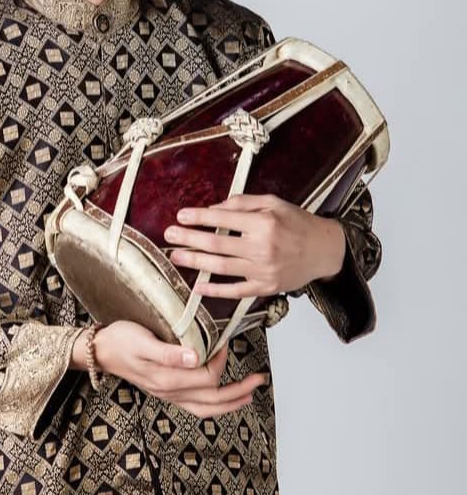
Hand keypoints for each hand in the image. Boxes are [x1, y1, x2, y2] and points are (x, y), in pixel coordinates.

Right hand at [73, 320, 267, 416]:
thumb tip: (194, 357)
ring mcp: (169, 395)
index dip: (220, 361)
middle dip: (239, 390)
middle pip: (213, 399)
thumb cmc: (120, 339)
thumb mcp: (142, 340)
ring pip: (207, 408)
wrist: (100, 350)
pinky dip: (215, 404)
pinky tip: (222, 398)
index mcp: (167, 378)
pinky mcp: (167, 392)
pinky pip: (196, 407)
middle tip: (259, 379)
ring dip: (231, 401)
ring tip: (249, 393)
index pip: (206, 377)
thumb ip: (168, 352)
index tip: (224, 341)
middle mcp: (170, 391)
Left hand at [163, 193, 346, 299]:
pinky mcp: (266, 288)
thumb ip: (243, 203)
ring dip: (195, 261)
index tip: (181, 215)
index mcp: (264, 223)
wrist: (324, 251)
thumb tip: (214, 207)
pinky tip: (198, 286)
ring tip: (176, 256)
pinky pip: (235, 291)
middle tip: (169, 234)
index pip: (223, 218)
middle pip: (217, 243)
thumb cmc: (298, 223)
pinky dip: (215, 290)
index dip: (199, 216)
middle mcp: (263, 247)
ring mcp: (263, 270)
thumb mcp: (273, 203)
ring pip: (221, 267)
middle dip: (189, 238)